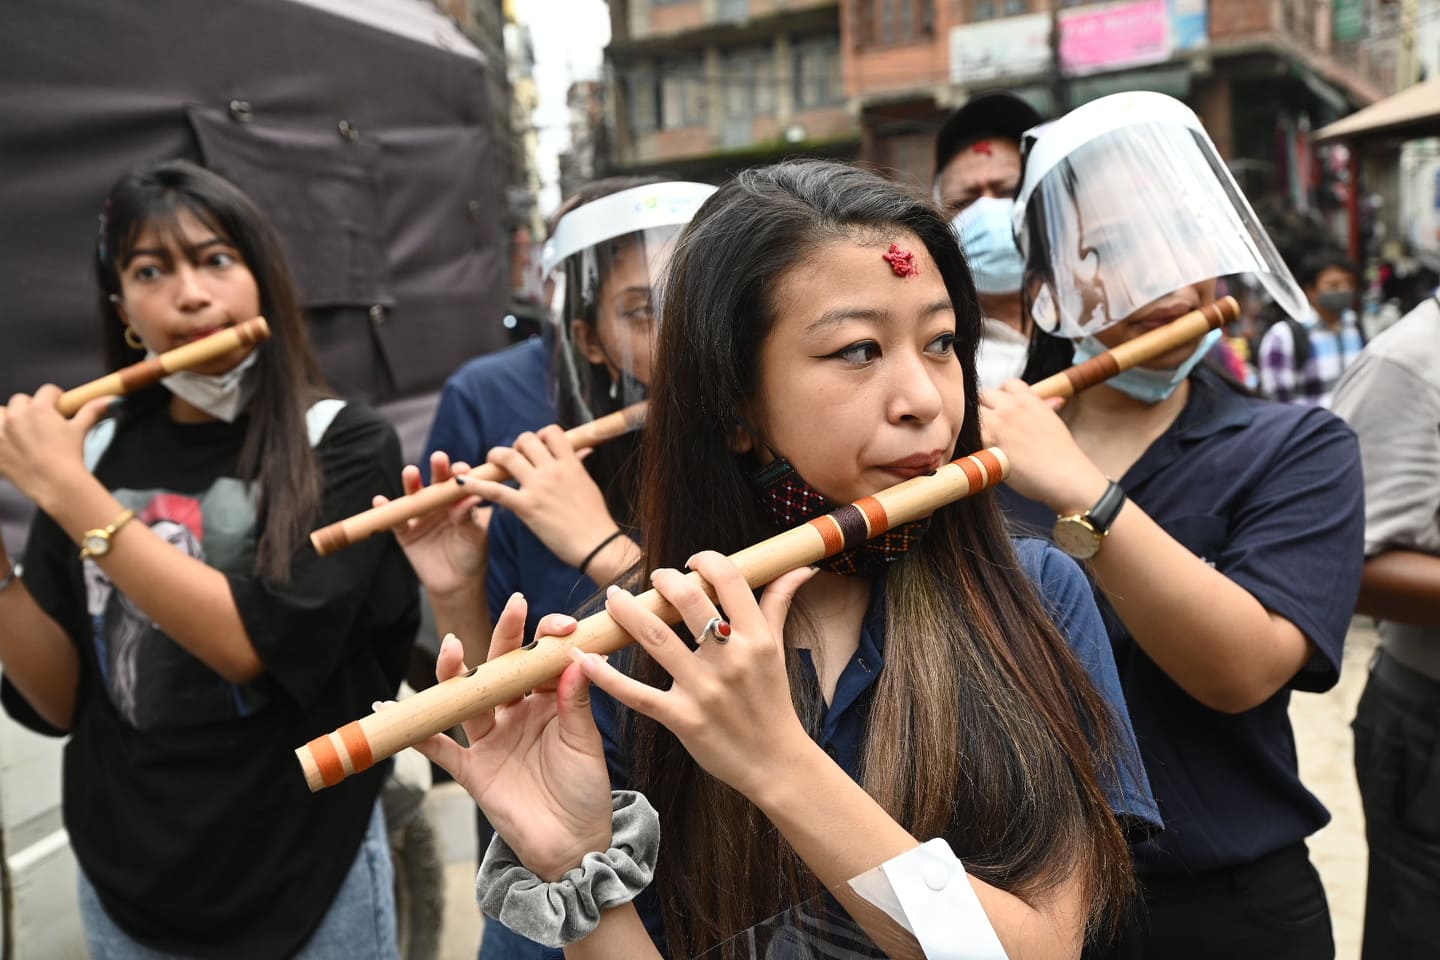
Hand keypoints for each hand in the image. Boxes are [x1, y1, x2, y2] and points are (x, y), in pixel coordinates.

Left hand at [0, 386, 110, 509]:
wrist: (56, 485)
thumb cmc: (69, 456)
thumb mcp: (81, 431)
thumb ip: (91, 411)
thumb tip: (107, 400)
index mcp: (39, 408)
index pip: (46, 391)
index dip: (55, 398)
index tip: (59, 407)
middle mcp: (16, 416)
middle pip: (19, 401)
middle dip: (29, 408)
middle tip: (40, 423)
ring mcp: (1, 433)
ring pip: (0, 414)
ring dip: (7, 419)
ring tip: (19, 432)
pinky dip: (2, 440)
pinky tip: (12, 448)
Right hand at [375, 451, 489, 597]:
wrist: (457, 584)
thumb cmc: (471, 555)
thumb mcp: (474, 535)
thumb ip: (469, 516)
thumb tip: (473, 495)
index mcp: (458, 502)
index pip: (458, 483)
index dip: (459, 473)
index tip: (462, 468)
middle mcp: (438, 505)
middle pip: (435, 483)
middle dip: (437, 469)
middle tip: (439, 459)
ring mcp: (420, 517)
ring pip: (413, 496)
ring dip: (411, 482)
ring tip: (410, 472)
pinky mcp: (405, 533)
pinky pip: (394, 520)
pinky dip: (385, 510)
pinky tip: (380, 501)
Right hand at [393, 594, 613, 880]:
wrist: (571, 844)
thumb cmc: (585, 789)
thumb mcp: (584, 742)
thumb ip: (576, 702)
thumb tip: (578, 656)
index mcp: (549, 701)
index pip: (542, 659)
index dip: (548, 638)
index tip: (561, 624)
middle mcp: (516, 713)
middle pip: (503, 668)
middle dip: (507, 637)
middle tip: (515, 608)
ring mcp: (491, 738)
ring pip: (467, 698)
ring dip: (457, 674)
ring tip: (453, 650)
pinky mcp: (471, 768)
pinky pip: (437, 747)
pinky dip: (415, 730)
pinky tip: (390, 707)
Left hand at [466, 426, 618, 570]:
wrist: (597, 545)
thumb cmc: (595, 519)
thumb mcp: (588, 485)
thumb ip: (578, 466)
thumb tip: (582, 450)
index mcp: (571, 463)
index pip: (551, 432)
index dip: (541, 435)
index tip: (537, 447)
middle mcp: (553, 470)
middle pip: (526, 440)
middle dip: (517, 446)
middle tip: (514, 459)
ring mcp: (539, 488)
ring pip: (508, 457)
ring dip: (496, 456)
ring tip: (492, 464)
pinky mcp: (527, 507)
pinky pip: (495, 491)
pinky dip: (476, 485)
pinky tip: (461, 483)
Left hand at [570, 552, 817, 800]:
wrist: (774, 762)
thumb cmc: (772, 702)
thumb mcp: (778, 651)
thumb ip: (778, 605)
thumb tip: (798, 568)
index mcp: (756, 638)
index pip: (730, 580)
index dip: (707, 560)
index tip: (692, 562)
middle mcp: (730, 659)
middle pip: (687, 601)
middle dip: (664, 580)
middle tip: (653, 578)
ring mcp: (704, 689)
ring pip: (656, 637)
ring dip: (627, 612)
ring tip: (614, 599)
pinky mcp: (682, 718)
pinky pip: (637, 694)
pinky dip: (607, 677)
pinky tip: (586, 659)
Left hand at [978, 381, 1107, 513]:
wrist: (1064, 475)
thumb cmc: (1062, 455)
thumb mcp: (1054, 423)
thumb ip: (1046, 409)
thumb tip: (1055, 401)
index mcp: (1029, 400)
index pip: (1008, 384)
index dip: (1003, 395)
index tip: (1004, 407)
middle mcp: (1012, 406)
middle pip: (985, 394)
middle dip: (986, 407)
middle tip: (991, 425)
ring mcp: (998, 422)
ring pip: (974, 412)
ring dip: (977, 424)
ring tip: (987, 439)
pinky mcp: (988, 440)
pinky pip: (971, 432)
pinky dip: (974, 439)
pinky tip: (984, 450)